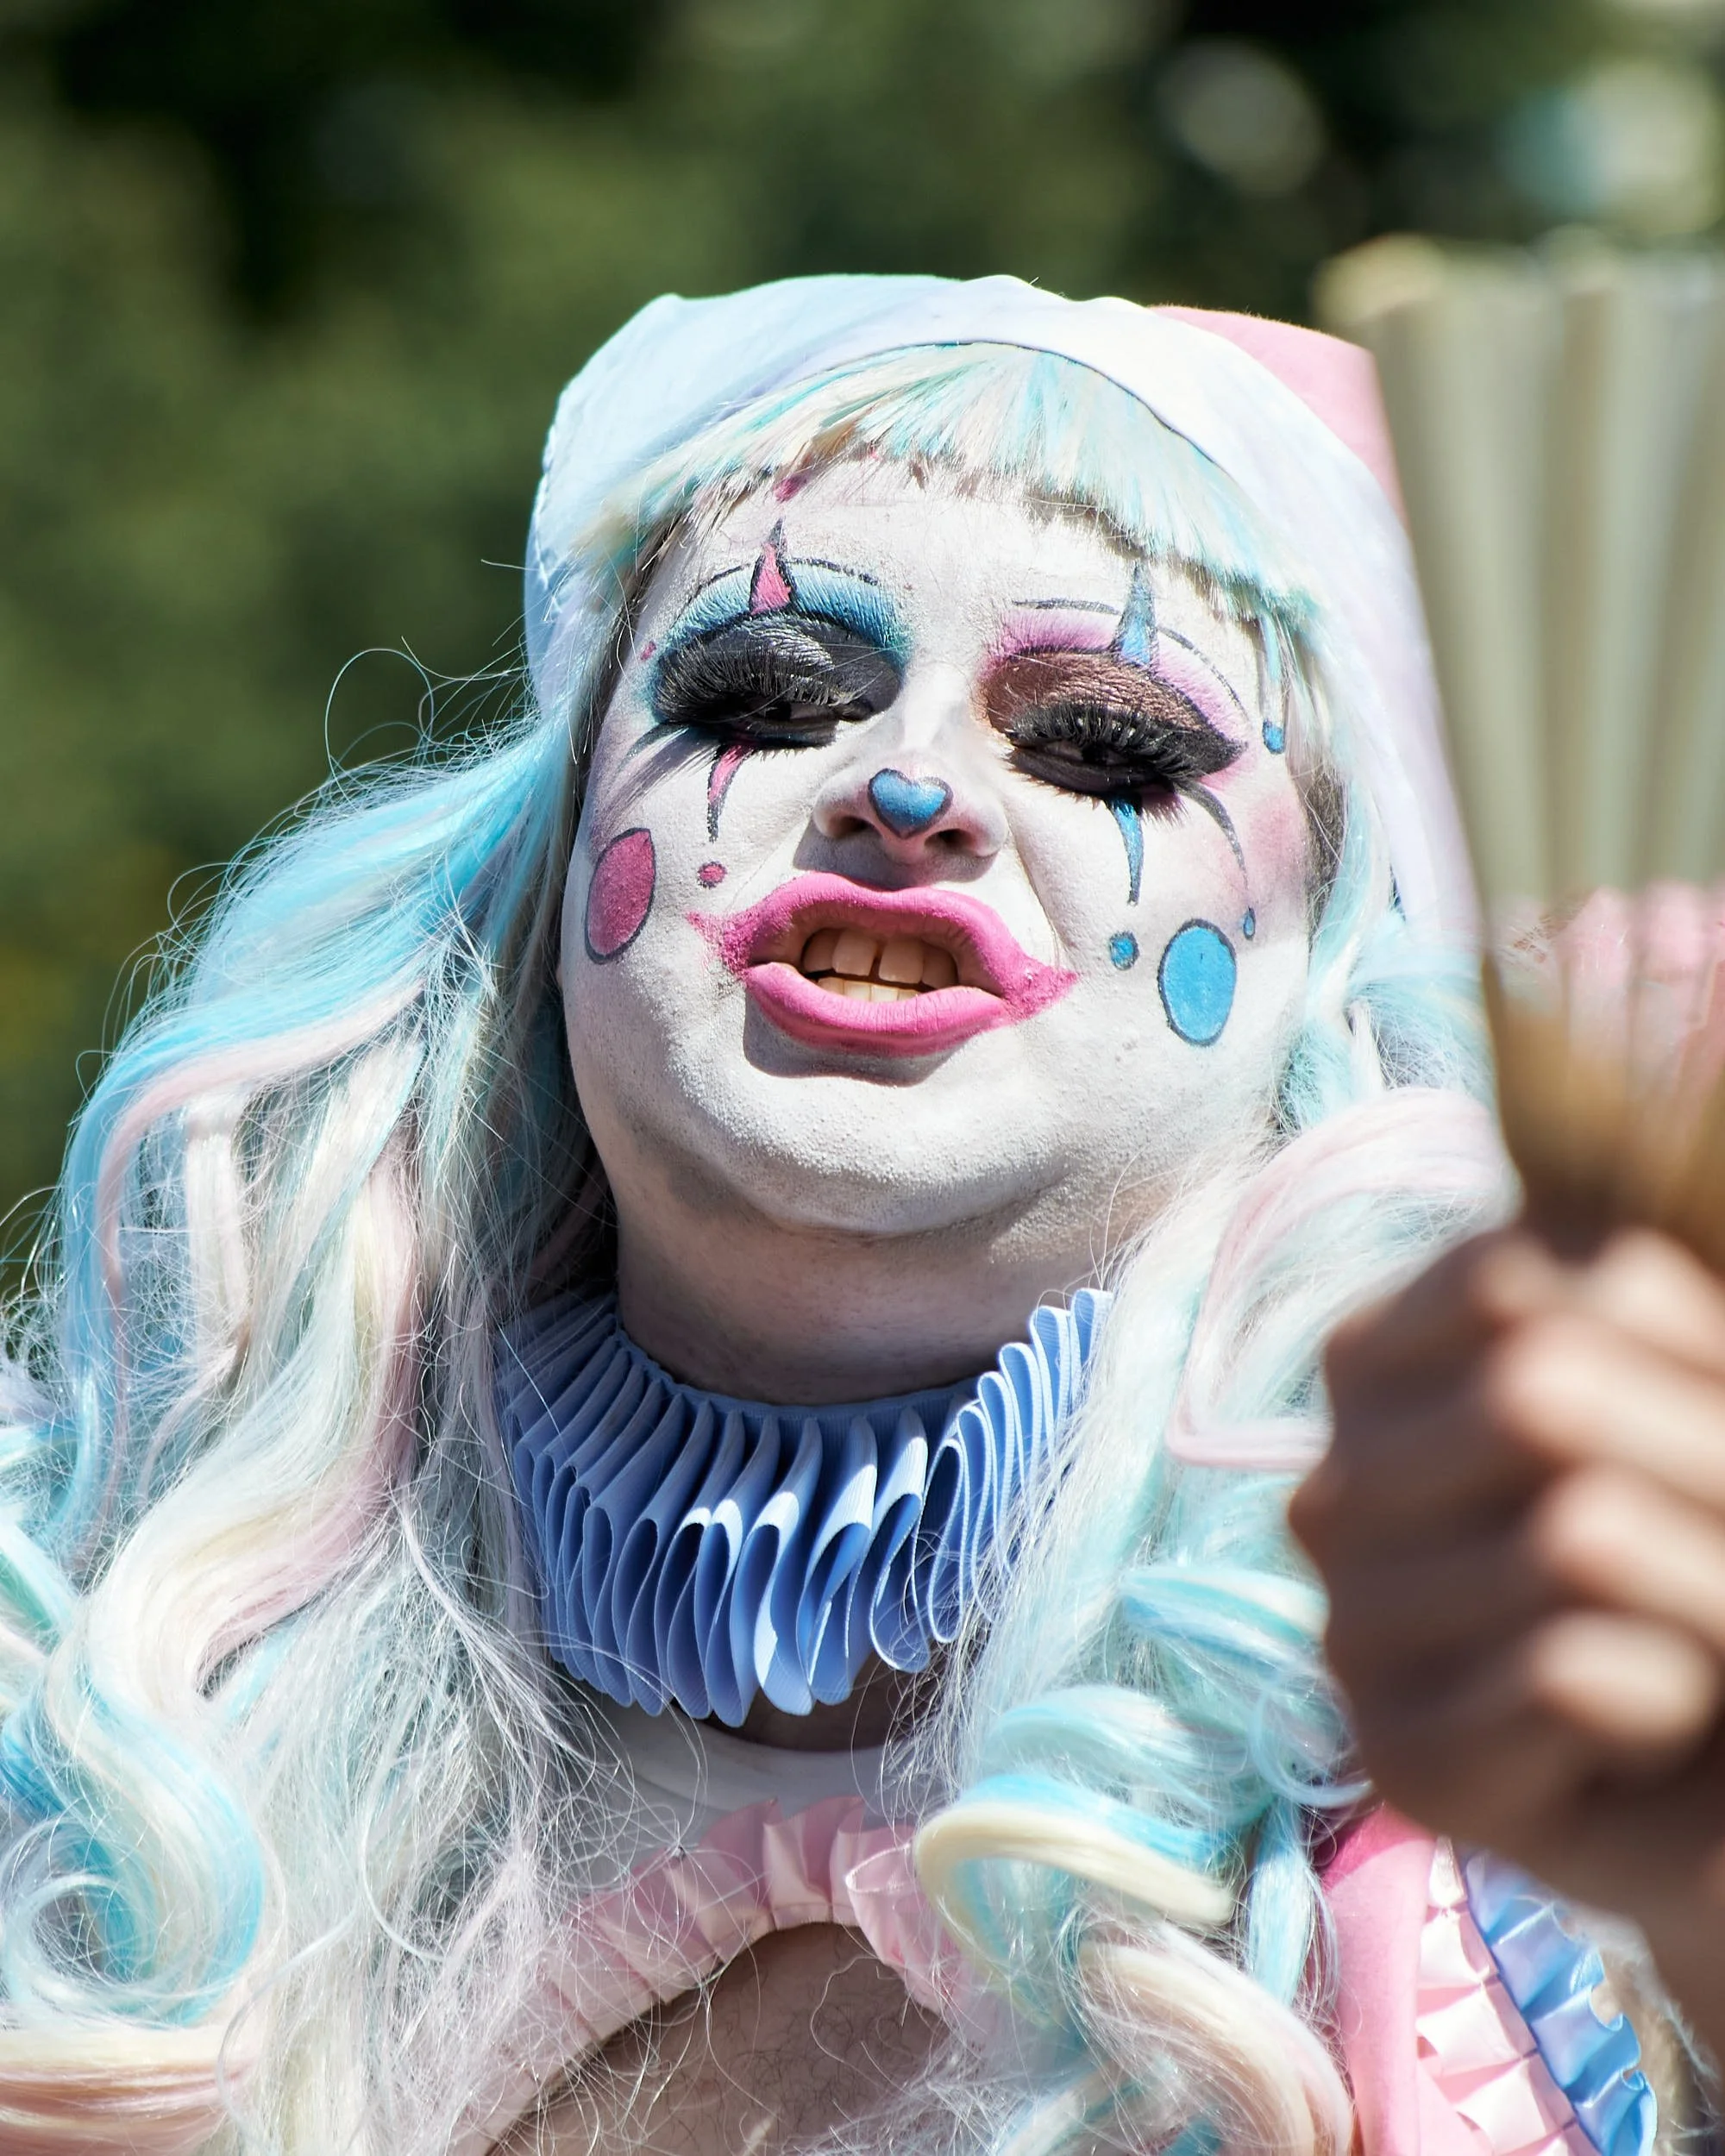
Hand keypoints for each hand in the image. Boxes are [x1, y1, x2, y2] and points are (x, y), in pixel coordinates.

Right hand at [1290, 1226, 1724, 2047]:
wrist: (1719, 1765)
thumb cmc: (1704, 1535)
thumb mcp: (1666, 1363)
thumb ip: (1617, 1257)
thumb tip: (1678, 1043)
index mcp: (1375, 1361)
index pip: (1525, 1284)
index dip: (1685, 1325)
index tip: (1716, 1377)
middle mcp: (1327, 1483)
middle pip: (1546, 1396)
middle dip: (1715, 1456)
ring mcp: (1347, 1627)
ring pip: (1578, 1536)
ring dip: (1720, 1587)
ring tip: (1716, 1628)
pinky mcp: (1395, 1761)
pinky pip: (1576, 1672)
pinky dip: (1676, 1696)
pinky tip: (1660, 1724)